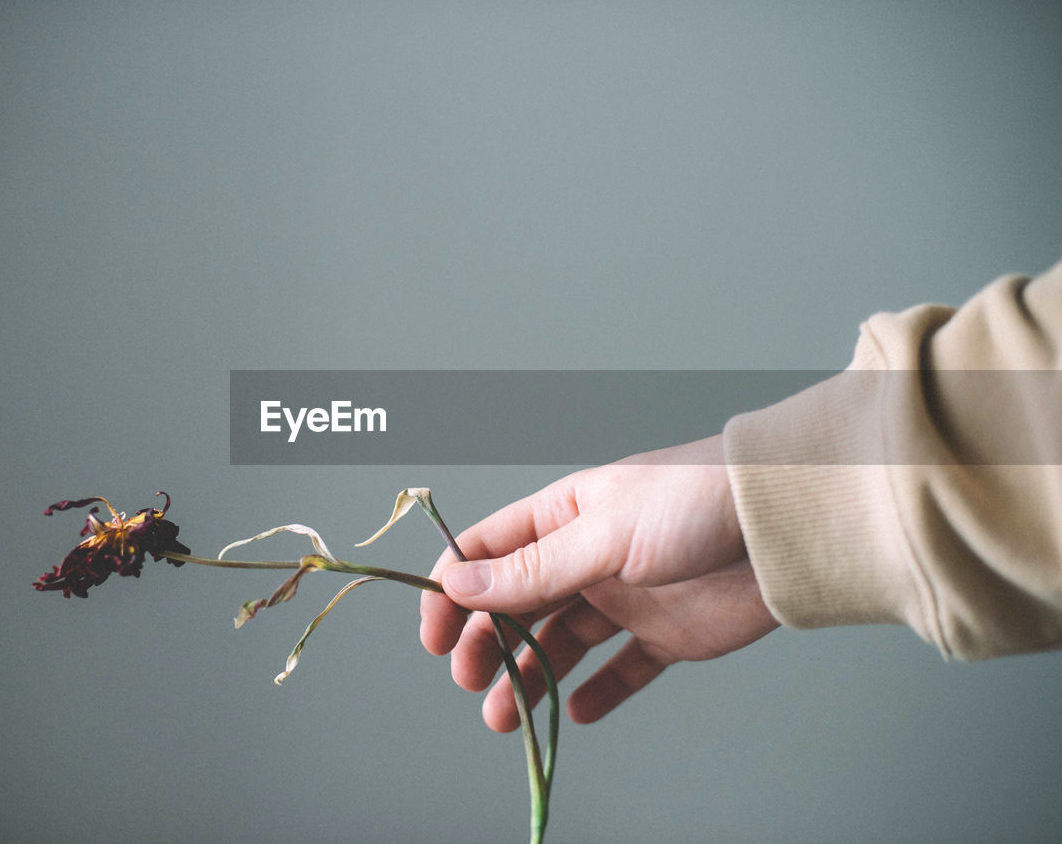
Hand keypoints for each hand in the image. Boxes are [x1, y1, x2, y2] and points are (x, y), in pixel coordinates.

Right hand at [420, 435, 778, 730]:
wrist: (786, 524)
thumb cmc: (694, 503)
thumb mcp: (603, 534)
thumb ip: (533, 568)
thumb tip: (458, 583)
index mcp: (564, 515)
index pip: (488, 553)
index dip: (453, 591)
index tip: (434, 637)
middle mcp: (588, 557)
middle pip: (518, 605)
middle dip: (486, 644)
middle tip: (471, 682)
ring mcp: (626, 597)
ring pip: (561, 644)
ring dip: (529, 678)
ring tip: (507, 716)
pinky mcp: (667, 634)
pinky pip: (622, 670)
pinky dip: (597, 692)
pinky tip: (576, 712)